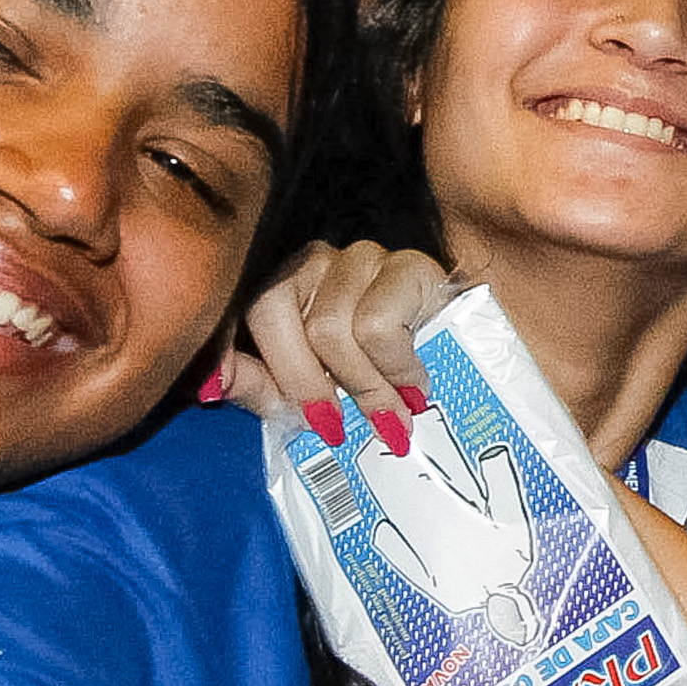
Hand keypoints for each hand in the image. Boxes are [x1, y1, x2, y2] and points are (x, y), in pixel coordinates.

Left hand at [218, 241, 460, 450]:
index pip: (240, 305)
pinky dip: (394, 370)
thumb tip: (212, 385)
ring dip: (360, 387)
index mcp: (285, 285)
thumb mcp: (315, 392)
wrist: (474, 367)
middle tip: (332, 428)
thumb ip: (263, 386)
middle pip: (273, 309)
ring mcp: (363, 257)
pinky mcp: (410, 265)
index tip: (225, 391)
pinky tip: (415, 388)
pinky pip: (377, 327)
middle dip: (300, 381)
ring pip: (328, 326)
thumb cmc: (384, 381)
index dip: (229, 348)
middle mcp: (317, 259)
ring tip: (388, 419)